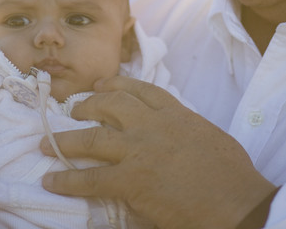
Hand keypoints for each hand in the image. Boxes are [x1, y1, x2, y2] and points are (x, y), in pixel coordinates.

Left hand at [41, 76, 276, 228]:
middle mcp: (154, 124)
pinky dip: (68, 180)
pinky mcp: (131, 180)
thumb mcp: (211, 138)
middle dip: (88, 105)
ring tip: (48, 143)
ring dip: (67, 139)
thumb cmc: (233, 177)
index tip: (101, 84)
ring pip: (93, 136)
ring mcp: (140, 150)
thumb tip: (175, 138)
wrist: (236, 202)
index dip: (117, 84)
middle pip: (112, 104)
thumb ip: (187, 130)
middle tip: (73, 110)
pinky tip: (52, 180)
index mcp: (177, 113)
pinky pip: (91, 178)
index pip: (142, 90)